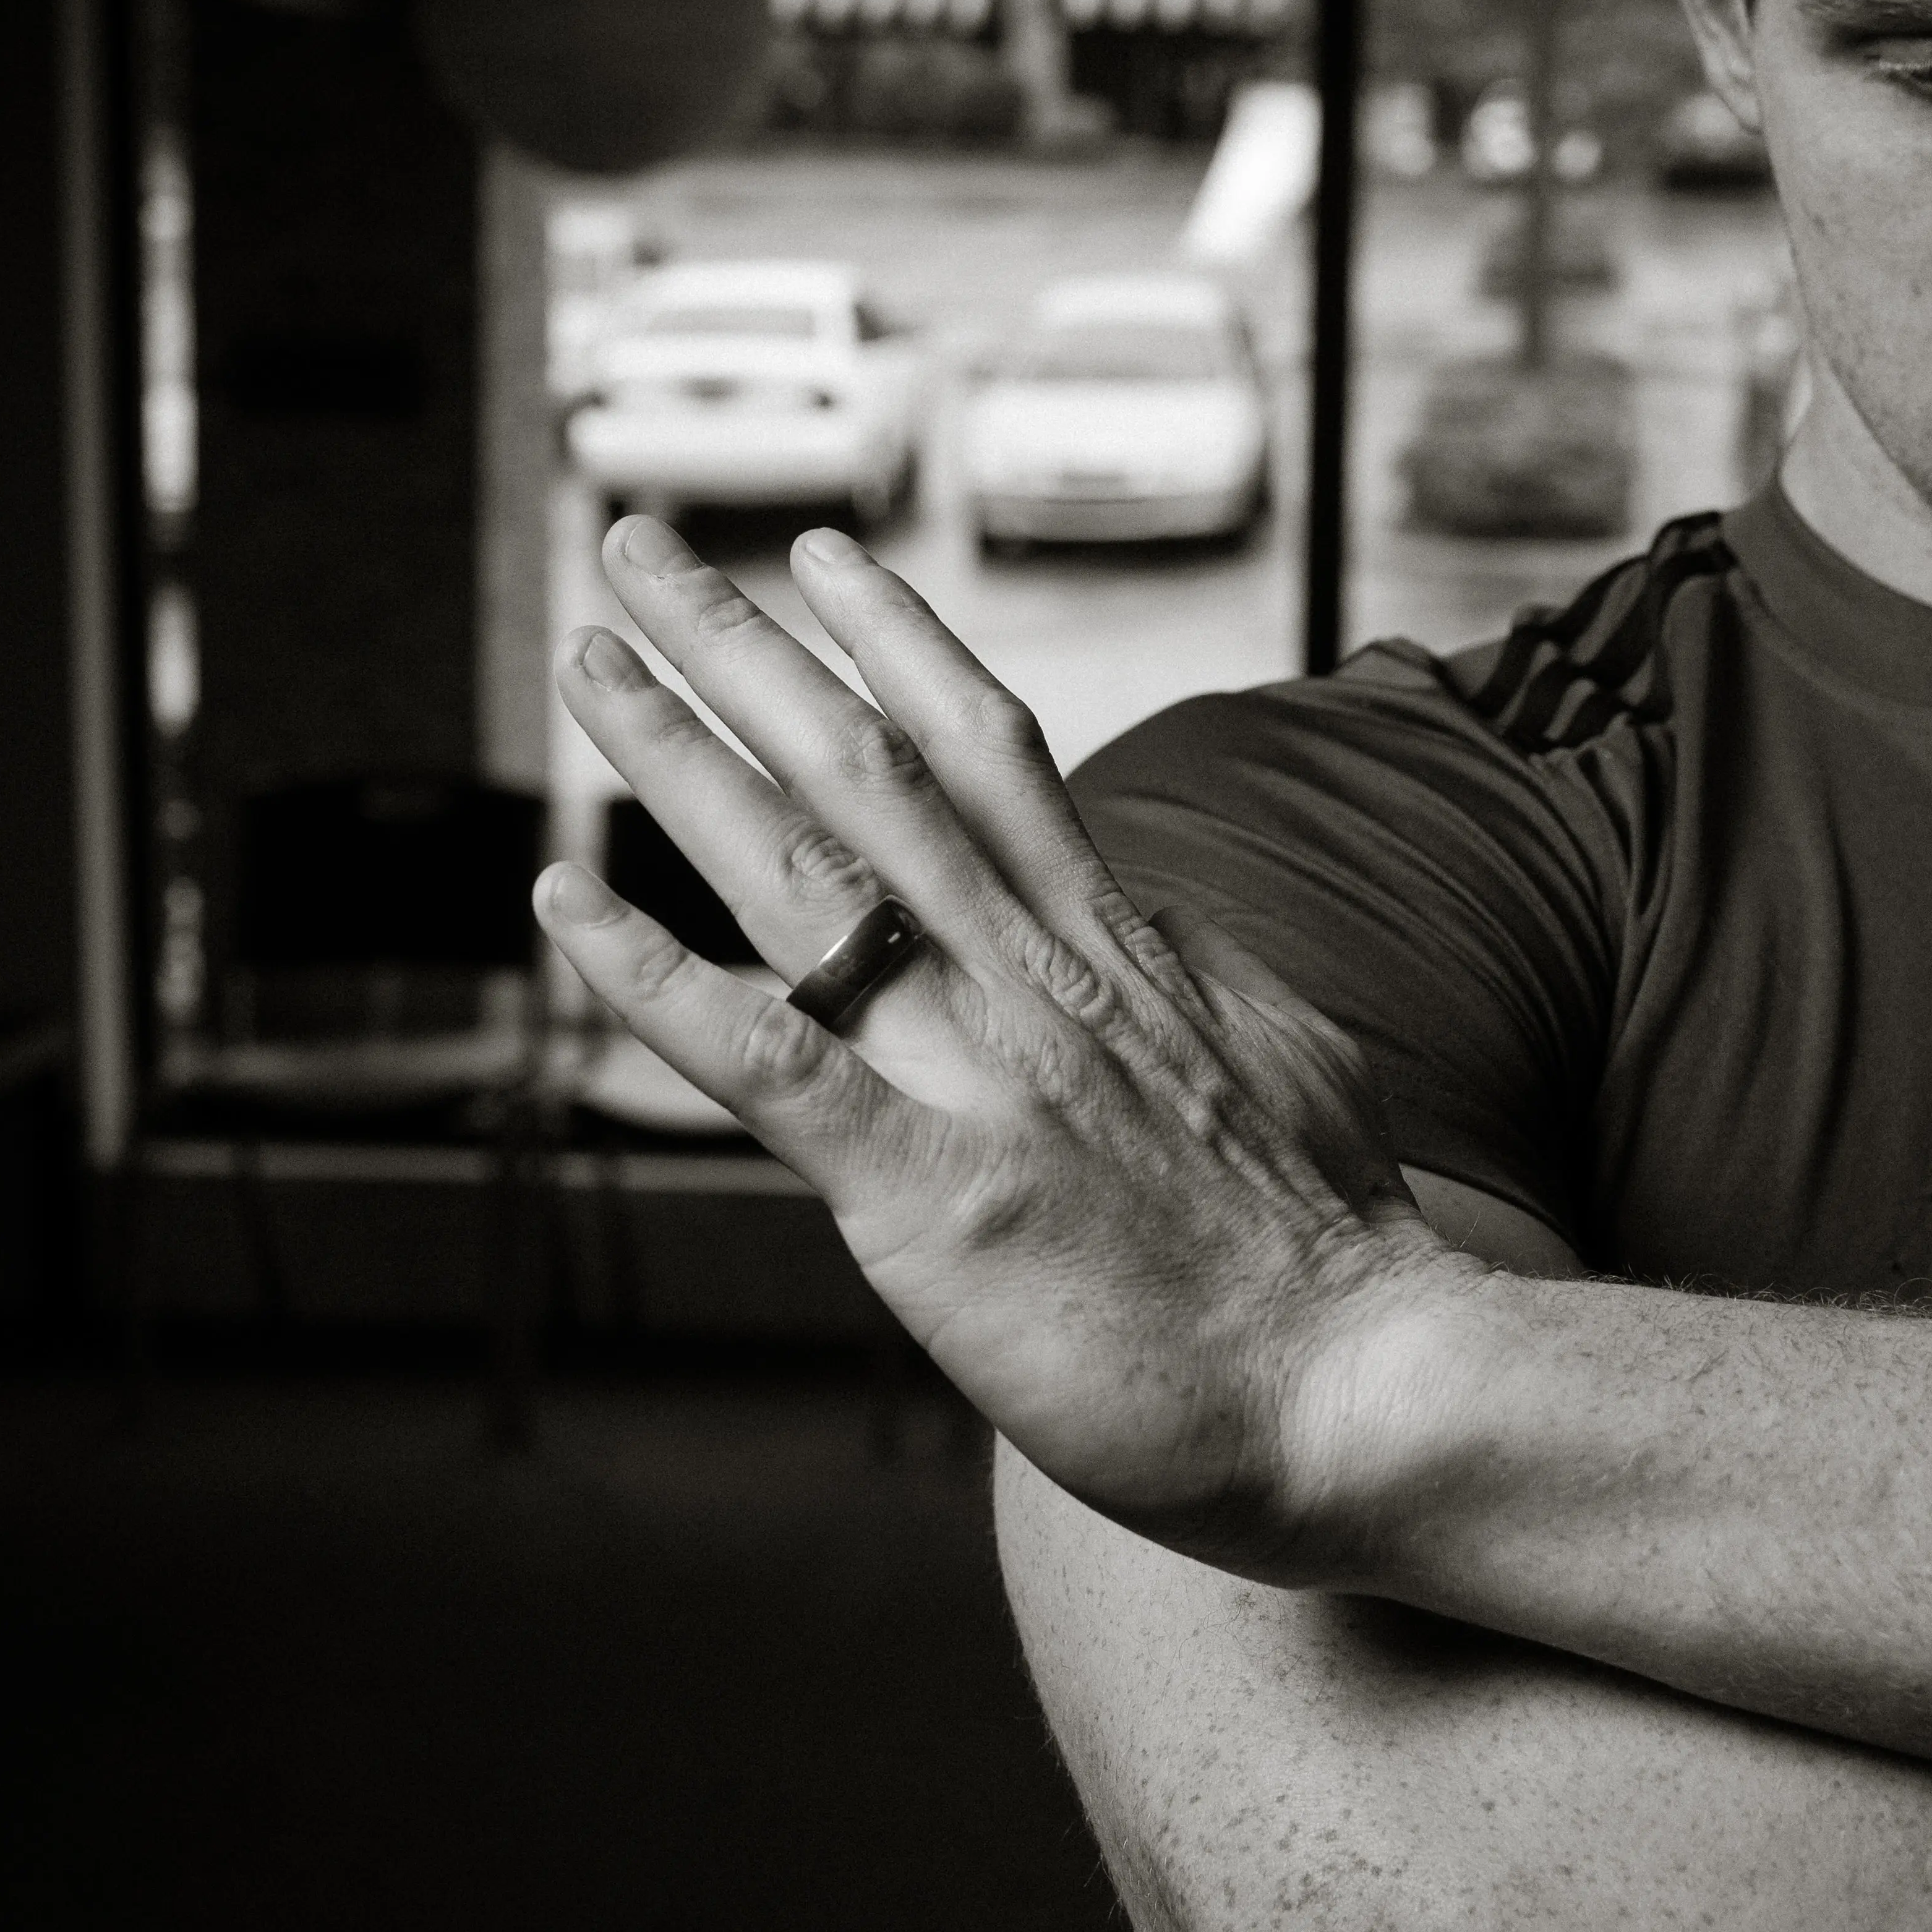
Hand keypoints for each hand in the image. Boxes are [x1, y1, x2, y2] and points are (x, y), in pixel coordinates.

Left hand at [537, 516, 1451, 1573]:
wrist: (1368, 1381)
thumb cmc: (1334, 1257)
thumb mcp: (1286, 1061)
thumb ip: (1202, 990)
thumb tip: (1169, 937)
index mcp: (1123, 951)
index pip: (992, 753)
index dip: (895, 643)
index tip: (822, 563)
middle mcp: (1042, 982)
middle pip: (873, 769)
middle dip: (744, 648)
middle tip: (642, 550)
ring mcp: (985, 1079)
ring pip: (810, 873)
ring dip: (680, 755)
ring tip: (590, 661)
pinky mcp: (933, 1195)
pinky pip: (767, 1062)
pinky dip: (654, 977)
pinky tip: (563, 903)